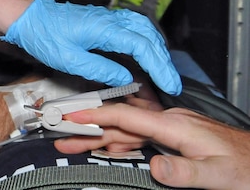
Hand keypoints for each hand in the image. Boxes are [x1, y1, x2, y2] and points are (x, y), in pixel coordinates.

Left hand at [0, 0, 181, 94]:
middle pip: (149, 36)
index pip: (143, 46)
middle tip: (170, 82)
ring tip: (162, 71)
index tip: (170, 85)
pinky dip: (145, 40)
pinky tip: (145, 54)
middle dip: (163, 60)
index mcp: (105, 28)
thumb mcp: (70, 61)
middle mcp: (110, 19)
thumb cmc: (44, 36)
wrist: (27, 18)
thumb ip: (101, 69)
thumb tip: (128, 77)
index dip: (160, 67)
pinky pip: (132, 27)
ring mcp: (107, 17)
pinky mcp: (102, 20)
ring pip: (143, 29)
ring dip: (156, 49)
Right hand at [55, 102, 249, 189]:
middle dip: (89, 130)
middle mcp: (172, 122)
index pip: (126, 116)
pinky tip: (111, 147)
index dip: (95, 116)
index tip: (70, 117)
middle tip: (60, 136)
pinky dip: (121, 141)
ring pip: (129, 130)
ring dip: (101, 137)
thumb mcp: (219, 176)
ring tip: (75, 143)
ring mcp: (175, 127)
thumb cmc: (249, 168)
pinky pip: (142, 136)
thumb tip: (152, 167)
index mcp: (176, 126)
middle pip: (121, 124)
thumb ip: (184, 172)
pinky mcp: (178, 136)